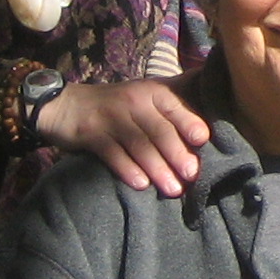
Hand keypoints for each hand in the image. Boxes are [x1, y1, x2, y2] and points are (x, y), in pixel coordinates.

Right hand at [35, 80, 208, 195]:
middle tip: (192, 174)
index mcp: (152, 92)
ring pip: (139, 145)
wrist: (67, 106)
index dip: (189, 122)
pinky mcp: (91, 134)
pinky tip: (141, 185)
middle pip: (159, 130)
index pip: (174, 107)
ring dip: (158, 168)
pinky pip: (112, 154)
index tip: (203, 141)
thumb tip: (213, 89)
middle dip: (177, 153)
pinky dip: (128, 169)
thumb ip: (178, 95)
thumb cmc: (119, 105)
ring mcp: (111, 117)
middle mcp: (134, 101)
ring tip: (173, 189)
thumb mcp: (147, 93)